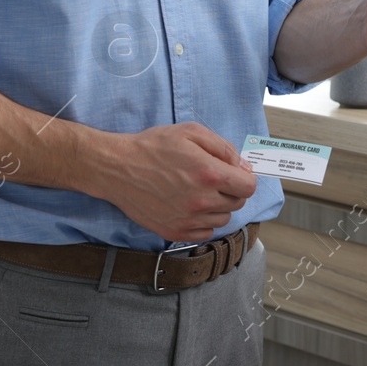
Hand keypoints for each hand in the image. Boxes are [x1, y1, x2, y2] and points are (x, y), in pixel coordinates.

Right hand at [93, 123, 256, 241]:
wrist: (118, 168)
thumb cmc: (153, 147)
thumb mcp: (191, 132)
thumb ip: (223, 147)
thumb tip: (243, 166)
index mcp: (210, 174)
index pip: (248, 187)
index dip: (245, 178)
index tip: (235, 173)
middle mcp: (202, 201)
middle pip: (237, 203)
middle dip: (231, 190)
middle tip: (213, 179)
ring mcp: (188, 220)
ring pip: (222, 219)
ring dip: (217, 206)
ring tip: (198, 191)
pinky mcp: (174, 232)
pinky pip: (204, 233)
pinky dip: (203, 221)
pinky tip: (189, 206)